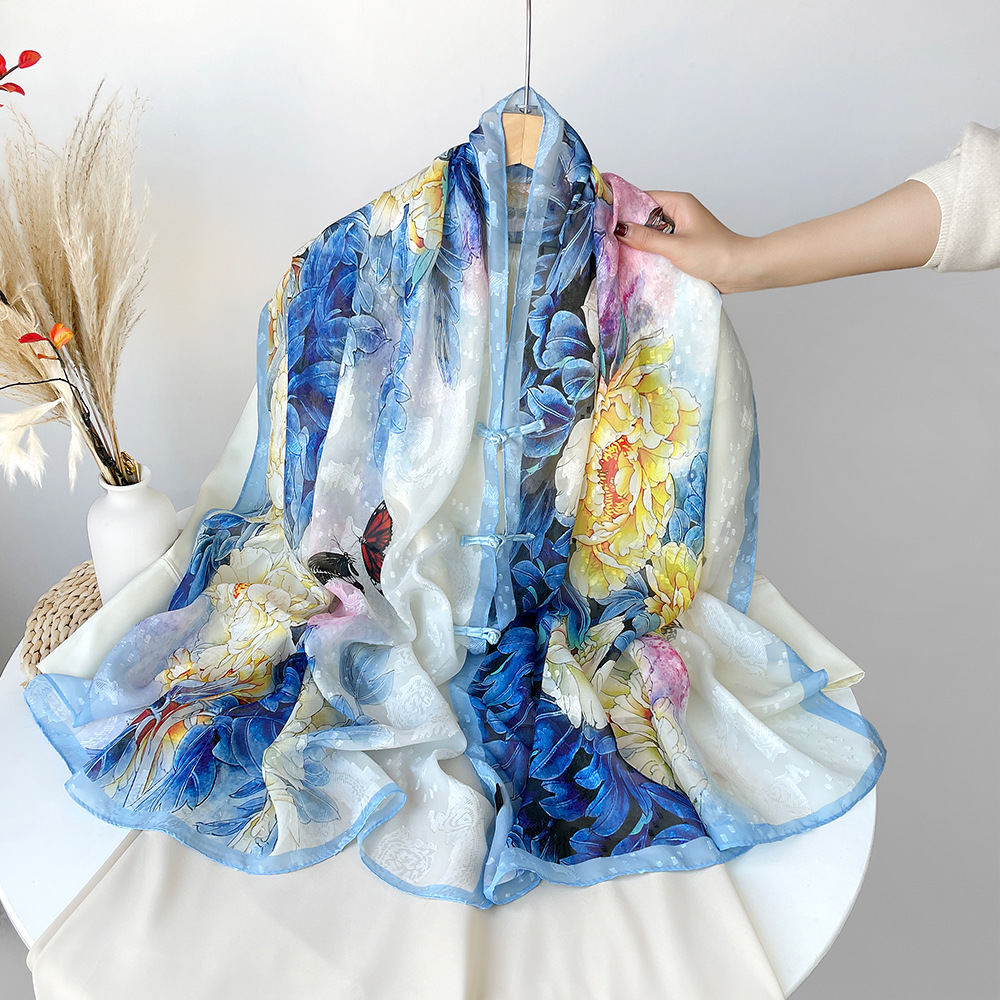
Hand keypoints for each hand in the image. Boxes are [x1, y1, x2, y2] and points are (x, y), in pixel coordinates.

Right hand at [613, 182, 940, 292]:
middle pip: (645, 214)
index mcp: (679, 203)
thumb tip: (618, 228)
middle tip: (604, 237)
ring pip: (652, 230)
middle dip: (628, 226)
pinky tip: (638, 261)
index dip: (622, 206)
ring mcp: (682, 228)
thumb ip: (646, 238)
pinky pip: (660, 243)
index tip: (602, 216)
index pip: (643, 197)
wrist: (743, 271)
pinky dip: (650, 250)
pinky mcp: (685, 244)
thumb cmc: (714, 255)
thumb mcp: (675, 247)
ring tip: (616, 251)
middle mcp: (680, 211)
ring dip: (639, 241)